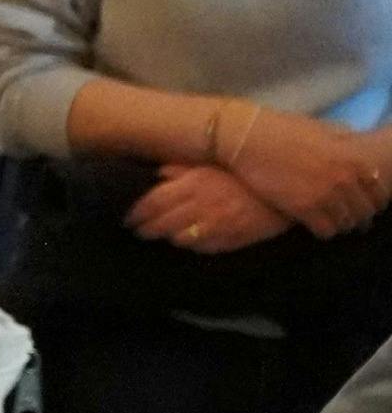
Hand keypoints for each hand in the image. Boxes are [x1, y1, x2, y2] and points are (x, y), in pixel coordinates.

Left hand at [127, 165, 293, 251]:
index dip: (137, 213)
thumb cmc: (246, 174)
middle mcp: (202, 207)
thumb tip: (158, 173)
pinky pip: (203, 248)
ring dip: (166, 237)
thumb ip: (183, 169)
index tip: (128, 218)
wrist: (285, 192)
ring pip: (180, 238)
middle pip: (162, 223)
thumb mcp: (212, 165)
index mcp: (194, 185)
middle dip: (145, 228)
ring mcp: (217, 226)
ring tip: (157, 235)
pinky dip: (190, 245)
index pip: (154, 202)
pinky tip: (184, 241)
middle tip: (137, 230)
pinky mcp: (232, 240)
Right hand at [222, 110, 391, 236]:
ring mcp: (325, 195)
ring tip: (330, 221)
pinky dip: (323, 231)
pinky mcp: (304, 208)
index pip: (379, 193)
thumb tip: (356, 144)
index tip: (362, 203)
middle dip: (358, 216)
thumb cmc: (279, 128)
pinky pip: (326, 231)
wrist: (244, 136)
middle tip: (347, 217)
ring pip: (347, 223)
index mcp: (354, 158)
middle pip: (365, 212)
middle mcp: (345, 179)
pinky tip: (315, 225)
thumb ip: (343, 139)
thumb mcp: (319, 127)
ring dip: (340, 224)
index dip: (373, 201)